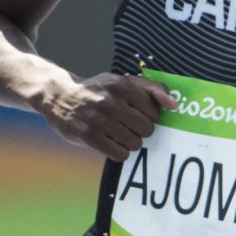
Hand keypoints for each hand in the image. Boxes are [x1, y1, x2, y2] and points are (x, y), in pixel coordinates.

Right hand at [37, 73, 178, 160]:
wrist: (60, 96)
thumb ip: (151, 89)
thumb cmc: (98, 89)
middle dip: (141, 130)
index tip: (137, 113)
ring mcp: (100, 120)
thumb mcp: (123, 81)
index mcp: (123, 85)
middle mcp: (111, 101)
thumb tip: (175, 105)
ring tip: (119, 133)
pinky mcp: (90, 136)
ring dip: (131, 142)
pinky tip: (112, 142)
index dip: (148, 115)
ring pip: (136, 143)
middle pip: (147, 128)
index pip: (154, 110)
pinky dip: (120, 152)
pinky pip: (121, 154)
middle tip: (128, 125)